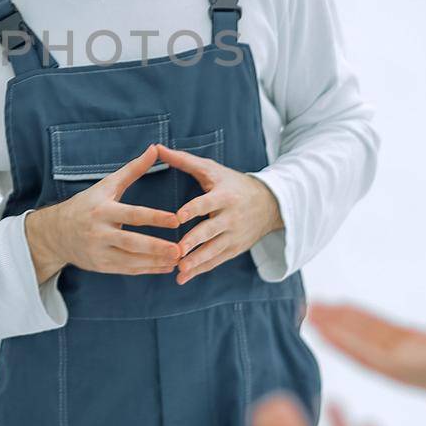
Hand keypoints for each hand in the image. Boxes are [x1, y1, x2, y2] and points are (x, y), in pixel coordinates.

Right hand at [25, 144, 181, 281]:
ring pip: (131, 260)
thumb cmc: (87, 204)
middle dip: (156, 247)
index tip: (176, 219)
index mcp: (102, 210)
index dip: (154, 217)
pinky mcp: (101, 266)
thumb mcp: (106, 185)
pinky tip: (166, 267)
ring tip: (178, 260)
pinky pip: (127, 270)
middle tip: (179, 249)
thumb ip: (133, 169)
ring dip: (156, 262)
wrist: (55, 233)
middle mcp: (99, 232)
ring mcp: (99, 252)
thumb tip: (155, 148)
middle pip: (131, 242)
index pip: (132, 214)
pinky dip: (147, 269)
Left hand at [162, 145, 281, 283]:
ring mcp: (234, 235)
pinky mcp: (234, 249)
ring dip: (196, 261)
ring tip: (179, 269)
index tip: (178, 217)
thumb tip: (156, 148)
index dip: (193, 209)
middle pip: (211, 230)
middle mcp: (231, 217)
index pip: (207, 203)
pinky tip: (182, 277)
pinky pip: (216, 261)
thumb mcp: (212, 169)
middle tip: (177, 251)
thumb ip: (183, 161)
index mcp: (224, 196)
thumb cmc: (232, 183)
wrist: (269, 204)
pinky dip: (200, 269)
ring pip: (214, 250)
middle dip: (194, 241)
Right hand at [308, 276, 425, 408]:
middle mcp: (417, 362)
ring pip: (361, 347)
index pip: (388, 331)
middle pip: (368, 338)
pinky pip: (366, 358)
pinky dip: (342, 343)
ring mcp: (410, 369)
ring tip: (307, 312)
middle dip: (339, 322)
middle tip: (310, 304)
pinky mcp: (407, 373)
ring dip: (334, 330)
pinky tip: (321, 329)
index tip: (338, 303)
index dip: (361, 318)